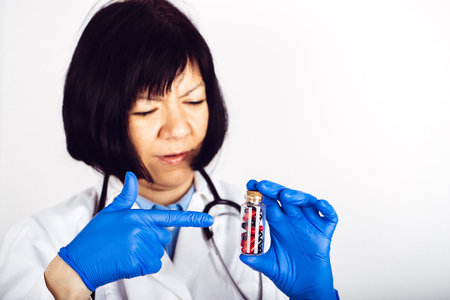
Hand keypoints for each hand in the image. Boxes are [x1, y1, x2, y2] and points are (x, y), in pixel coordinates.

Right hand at [58, 171, 212, 291]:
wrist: (78, 263)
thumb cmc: (93, 238)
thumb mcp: (109, 212)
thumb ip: (125, 197)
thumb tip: (129, 176)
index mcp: (137, 215)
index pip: (170, 216)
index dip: (192, 218)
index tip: (208, 219)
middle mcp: (141, 230)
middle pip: (164, 237)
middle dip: (151, 240)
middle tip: (129, 242)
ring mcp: (139, 246)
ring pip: (158, 252)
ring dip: (145, 254)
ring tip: (125, 251)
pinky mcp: (137, 263)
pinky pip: (153, 265)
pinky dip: (143, 266)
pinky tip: (127, 261)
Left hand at [239, 180, 337, 299]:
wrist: (306, 288)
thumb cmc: (289, 274)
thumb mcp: (269, 267)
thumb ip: (257, 261)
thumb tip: (244, 255)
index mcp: (280, 225)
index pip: (270, 204)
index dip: (261, 194)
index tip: (251, 185)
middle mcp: (294, 221)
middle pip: (286, 199)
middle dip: (275, 190)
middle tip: (263, 186)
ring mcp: (310, 225)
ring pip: (306, 203)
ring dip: (297, 196)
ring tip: (285, 194)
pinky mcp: (324, 233)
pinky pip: (329, 218)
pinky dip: (327, 209)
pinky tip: (320, 204)